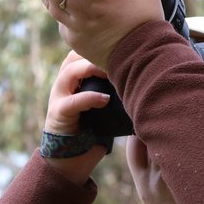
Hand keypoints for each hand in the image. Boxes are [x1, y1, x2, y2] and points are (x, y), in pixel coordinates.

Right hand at [43, 51, 111, 184]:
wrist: (70, 159)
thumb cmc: (91, 130)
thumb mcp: (103, 106)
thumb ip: (113, 90)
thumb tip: (145, 79)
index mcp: (73, 78)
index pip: (81, 52)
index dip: (98, 47)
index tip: (121, 43)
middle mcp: (63, 84)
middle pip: (74, 56)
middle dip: (94, 53)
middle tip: (119, 54)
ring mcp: (58, 98)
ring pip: (70, 73)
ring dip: (90, 69)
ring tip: (110, 72)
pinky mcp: (58, 115)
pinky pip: (73, 102)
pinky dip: (90, 98)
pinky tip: (104, 100)